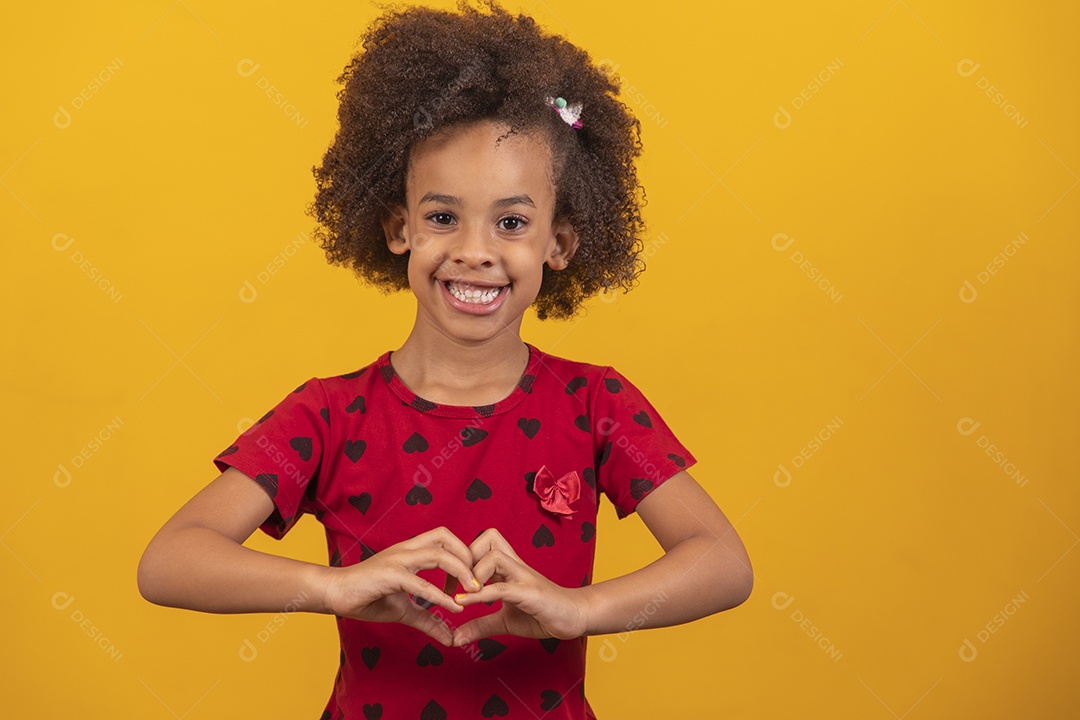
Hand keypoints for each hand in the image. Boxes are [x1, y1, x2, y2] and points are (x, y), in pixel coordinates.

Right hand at [322, 526, 480, 645]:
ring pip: (439, 554)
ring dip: (461, 571)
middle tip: (481, 581)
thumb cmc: (368, 597)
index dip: (463, 553)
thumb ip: (428, 620)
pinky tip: (453, 608)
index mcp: (412, 551)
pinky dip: (440, 596)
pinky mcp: (390, 575)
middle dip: (468, 556)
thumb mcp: (405, 610)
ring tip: (474, 592)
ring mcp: (398, 560)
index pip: (445, 538)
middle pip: (446, 537)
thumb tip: (450, 638)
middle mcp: (407, 549)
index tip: (474, 578)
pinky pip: (420, 583)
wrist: (335, 594)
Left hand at [451, 528, 588, 645]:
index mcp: (508, 567)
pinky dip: (480, 595)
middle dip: (466, 557)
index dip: (463, 558)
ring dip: (472, 574)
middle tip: (453, 583)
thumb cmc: (542, 614)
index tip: (450, 584)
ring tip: (462, 594)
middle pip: (488, 537)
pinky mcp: (530, 593)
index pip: (483, 543)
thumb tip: (455, 638)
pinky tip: (465, 603)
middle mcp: (515, 566)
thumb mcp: (504, 621)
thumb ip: (481, 625)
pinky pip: (501, 588)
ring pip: (493, 557)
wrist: (574, 617)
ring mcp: (524, 576)